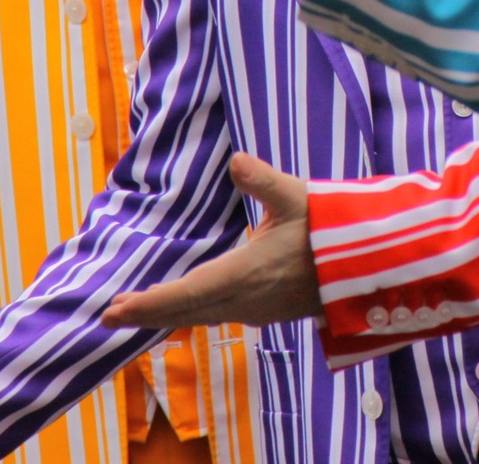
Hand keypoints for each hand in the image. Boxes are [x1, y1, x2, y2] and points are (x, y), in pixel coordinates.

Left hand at [101, 152, 319, 328]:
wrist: (371, 266)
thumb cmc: (332, 228)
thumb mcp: (298, 197)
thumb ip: (264, 180)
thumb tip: (236, 161)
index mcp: (246, 275)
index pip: (186, 294)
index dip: (149, 304)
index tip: (115, 310)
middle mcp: (247, 300)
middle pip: (185, 313)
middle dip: (146, 314)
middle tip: (107, 316)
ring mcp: (258, 311)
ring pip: (201, 317)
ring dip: (167, 315)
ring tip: (136, 312)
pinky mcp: (268, 312)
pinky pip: (218, 315)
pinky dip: (192, 313)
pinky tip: (185, 306)